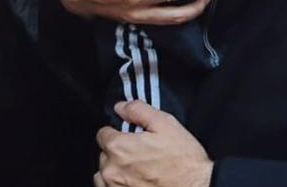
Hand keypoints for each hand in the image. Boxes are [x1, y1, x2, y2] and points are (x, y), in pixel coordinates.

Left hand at [94, 101, 213, 186]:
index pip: (103, 134)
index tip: (131, 137)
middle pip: (104, 154)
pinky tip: (135, 182)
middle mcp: (112, 170)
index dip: (118, 132)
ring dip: (116, 170)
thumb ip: (138, 110)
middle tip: (140, 153)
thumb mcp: (166, 124)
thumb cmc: (183, 160)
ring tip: (138, 170)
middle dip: (118, 152)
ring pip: (104, 174)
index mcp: (119, 147)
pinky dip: (118, 185)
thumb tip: (120, 107)